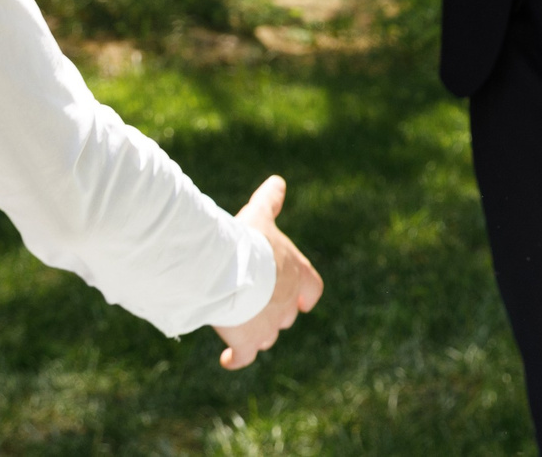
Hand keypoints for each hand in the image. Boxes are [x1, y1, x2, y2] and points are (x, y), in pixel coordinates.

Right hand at [215, 176, 324, 369]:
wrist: (228, 271)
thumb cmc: (247, 240)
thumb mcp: (260, 215)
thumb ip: (271, 201)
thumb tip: (277, 181)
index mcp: (298, 274)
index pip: (313, 289)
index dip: (306, 294)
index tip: (304, 301)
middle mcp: (288, 304)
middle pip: (286, 315)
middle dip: (274, 312)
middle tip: (255, 304)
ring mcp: (269, 326)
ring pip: (267, 337)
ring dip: (256, 333)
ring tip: (240, 326)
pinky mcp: (248, 342)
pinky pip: (245, 357)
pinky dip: (238, 359)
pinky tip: (228, 359)